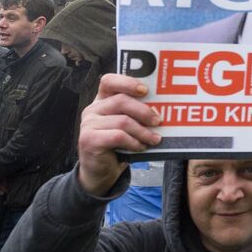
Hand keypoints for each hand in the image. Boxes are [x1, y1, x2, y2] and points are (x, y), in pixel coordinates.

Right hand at [77, 74, 162, 195]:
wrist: (100, 171)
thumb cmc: (119, 145)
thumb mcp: (129, 125)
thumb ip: (137, 114)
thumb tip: (163, 109)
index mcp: (102, 100)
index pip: (109, 81)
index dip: (127, 82)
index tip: (145, 90)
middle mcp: (93, 109)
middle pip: (121, 100)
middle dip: (144, 111)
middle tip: (158, 121)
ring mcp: (88, 124)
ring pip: (123, 121)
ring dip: (143, 131)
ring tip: (154, 139)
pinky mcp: (89, 140)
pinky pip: (118, 136)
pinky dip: (134, 142)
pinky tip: (141, 147)